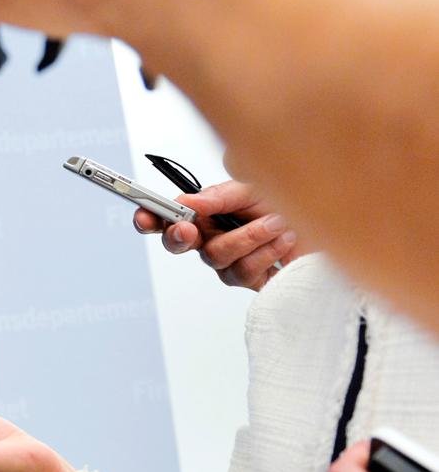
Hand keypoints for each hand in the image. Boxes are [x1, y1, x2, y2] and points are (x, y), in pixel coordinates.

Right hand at [133, 180, 304, 289]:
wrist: (328, 225)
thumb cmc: (285, 204)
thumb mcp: (251, 190)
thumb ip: (219, 197)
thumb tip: (189, 203)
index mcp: (204, 214)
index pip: (166, 217)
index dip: (149, 218)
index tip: (144, 217)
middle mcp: (209, 239)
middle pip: (177, 244)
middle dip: (180, 235)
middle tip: (190, 227)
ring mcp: (227, 263)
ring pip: (216, 257)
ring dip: (248, 236)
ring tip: (276, 221)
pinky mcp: (250, 281)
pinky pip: (244, 271)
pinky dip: (267, 251)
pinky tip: (284, 238)